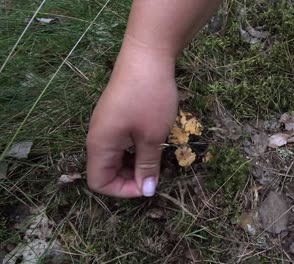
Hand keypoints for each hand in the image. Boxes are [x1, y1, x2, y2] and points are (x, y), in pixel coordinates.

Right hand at [86, 47, 177, 197]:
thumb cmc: (150, 98)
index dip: (123, 191)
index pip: (99, 183)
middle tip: (156, 174)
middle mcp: (97, 136)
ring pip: (114, 157)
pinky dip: (134, 149)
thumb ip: (147, 166)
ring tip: (157, 157)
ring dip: (134, 163)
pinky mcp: (115, 115)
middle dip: (129, 178)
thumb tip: (146, 191)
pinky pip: (120, 142)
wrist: (147, 55)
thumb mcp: (152, 136)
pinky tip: (152, 141)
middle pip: (105, 171)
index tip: (148, 184)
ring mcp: (105, 124)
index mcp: (99, 145)